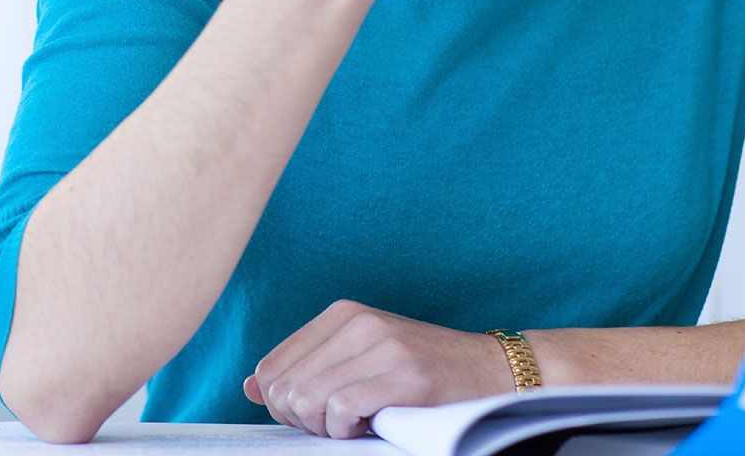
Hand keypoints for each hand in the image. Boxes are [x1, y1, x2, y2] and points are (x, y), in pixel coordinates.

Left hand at [241, 300, 517, 437]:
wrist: (493, 370)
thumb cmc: (422, 372)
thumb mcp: (358, 358)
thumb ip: (307, 367)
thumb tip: (250, 386)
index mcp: (339, 314)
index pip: (271, 367)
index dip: (281, 404)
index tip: (312, 417)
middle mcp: (356, 322)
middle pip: (285, 387)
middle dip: (300, 419)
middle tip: (333, 425)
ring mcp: (381, 346)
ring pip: (308, 399)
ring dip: (324, 427)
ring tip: (352, 425)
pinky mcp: (404, 375)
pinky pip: (341, 410)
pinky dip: (345, 430)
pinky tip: (368, 426)